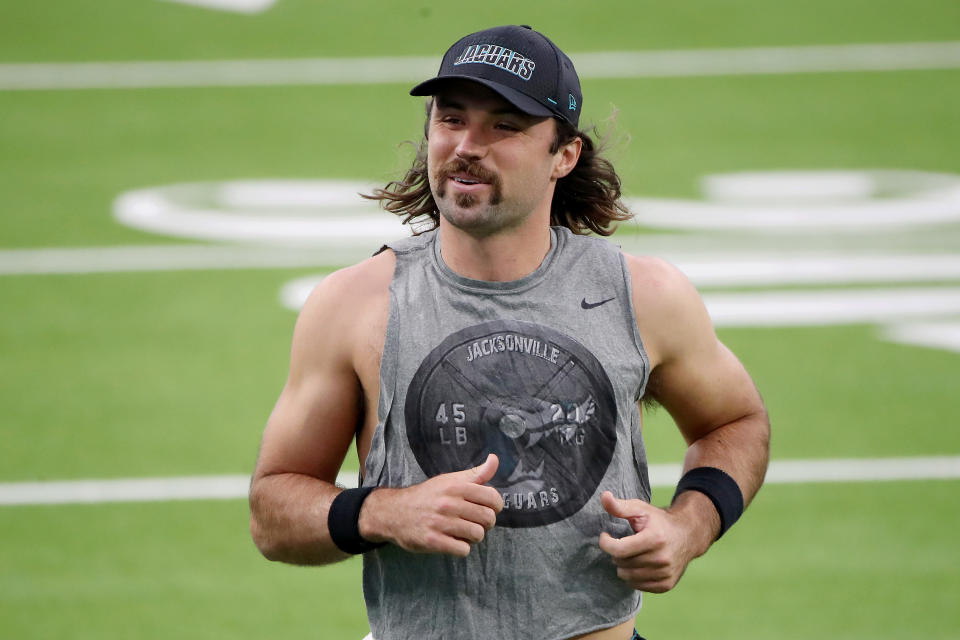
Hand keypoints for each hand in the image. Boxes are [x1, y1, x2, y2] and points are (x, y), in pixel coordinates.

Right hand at [358, 454, 503, 556]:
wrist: (394, 512)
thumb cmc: (427, 496)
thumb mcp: (450, 480)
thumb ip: (475, 473)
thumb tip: (495, 459)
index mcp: (455, 487)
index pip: (492, 498)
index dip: (496, 506)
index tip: (488, 508)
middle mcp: (448, 503)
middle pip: (487, 518)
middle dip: (485, 523)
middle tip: (475, 522)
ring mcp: (440, 523)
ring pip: (477, 535)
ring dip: (473, 537)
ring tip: (464, 532)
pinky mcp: (432, 541)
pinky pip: (462, 549)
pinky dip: (461, 548)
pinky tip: (453, 541)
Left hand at [597, 490, 712, 592]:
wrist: (688, 535)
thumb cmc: (659, 521)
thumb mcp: (640, 509)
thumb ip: (619, 506)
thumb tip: (604, 496)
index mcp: (654, 539)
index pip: (619, 550)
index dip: (605, 543)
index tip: (605, 536)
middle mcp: (661, 559)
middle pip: (621, 563)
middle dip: (616, 553)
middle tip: (623, 544)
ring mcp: (665, 574)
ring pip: (627, 577)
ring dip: (623, 566)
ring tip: (630, 554)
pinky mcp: (666, 585)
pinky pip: (637, 586)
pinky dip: (633, 576)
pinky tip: (638, 564)